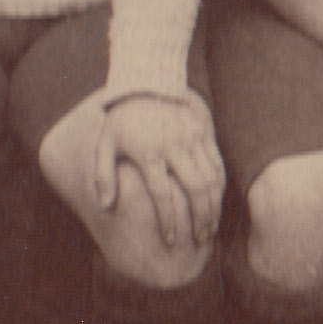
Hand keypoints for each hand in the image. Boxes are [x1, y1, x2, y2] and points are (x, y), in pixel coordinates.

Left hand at [94, 91, 225, 252]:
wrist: (146, 84)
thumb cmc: (121, 121)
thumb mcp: (104, 145)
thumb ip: (103, 176)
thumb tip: (106, 206)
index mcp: (148, 152)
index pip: (162, 193)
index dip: (168, 219)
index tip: (169, 240)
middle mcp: (174, 145)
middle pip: (195, 188)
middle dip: (200, 218)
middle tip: (199, 239)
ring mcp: (192, 137)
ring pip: (211, 178)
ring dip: (213, 206)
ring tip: (210, 227)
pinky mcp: (203, 131)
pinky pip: (217, 164)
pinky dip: (219, 187)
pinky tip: (216, 203)